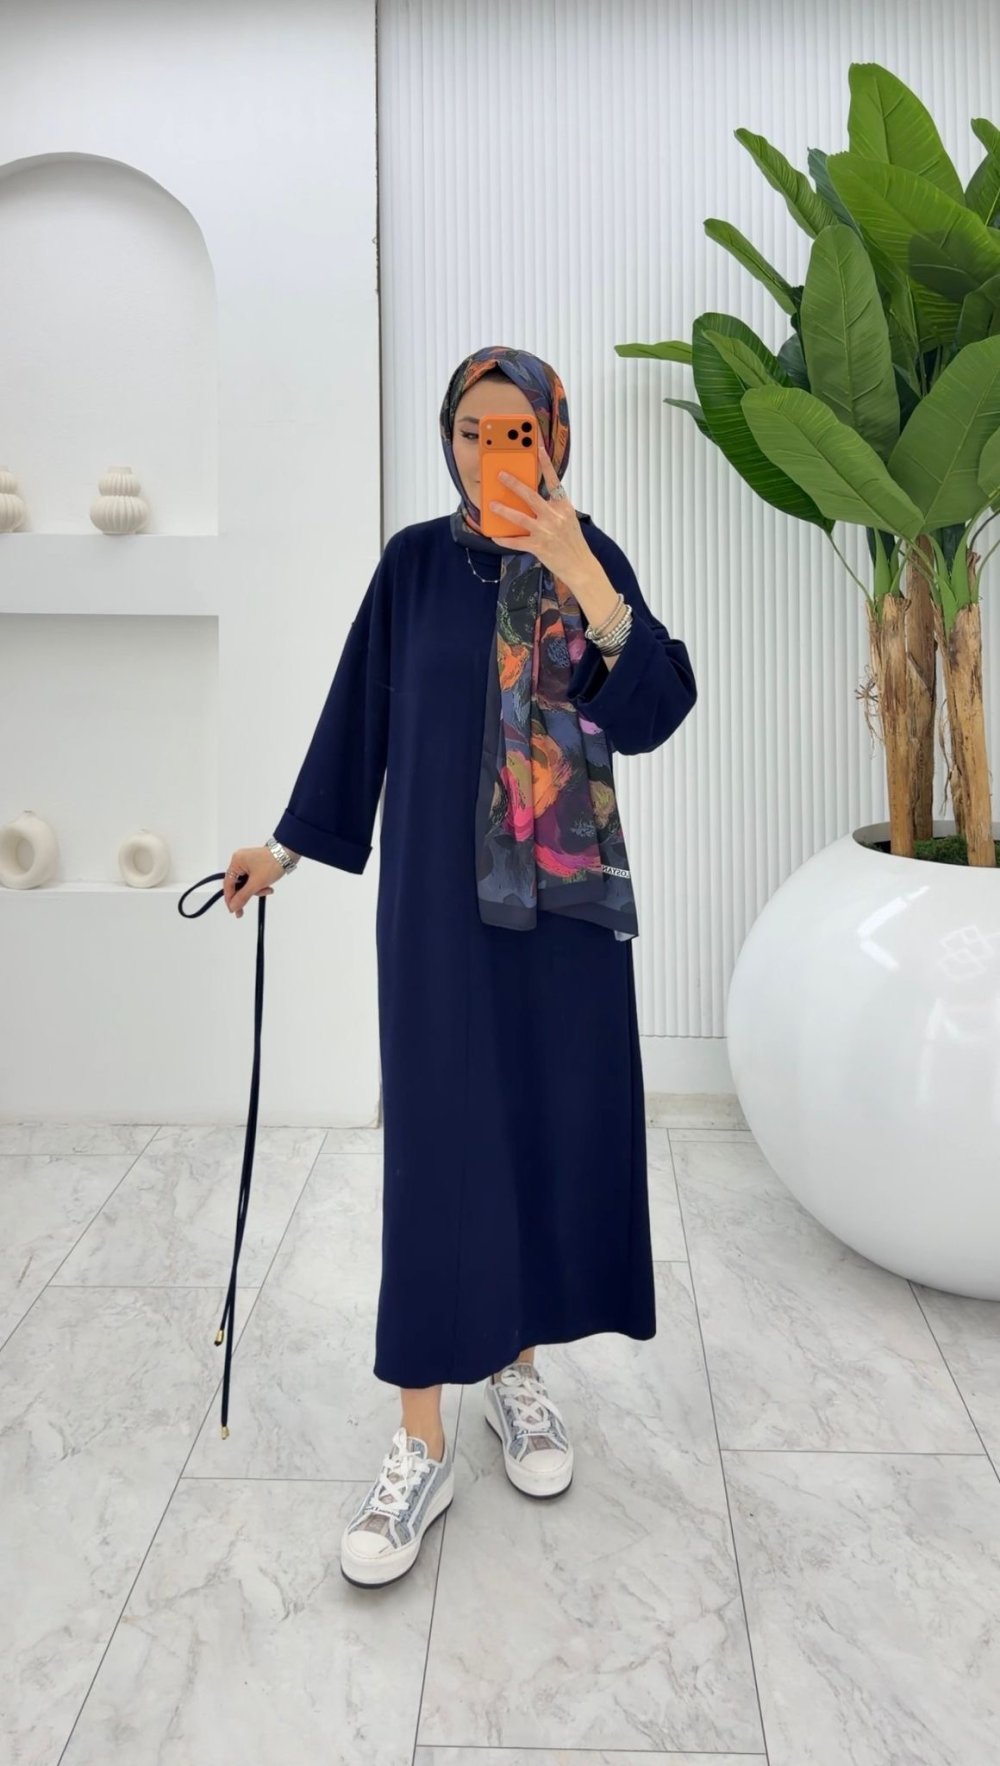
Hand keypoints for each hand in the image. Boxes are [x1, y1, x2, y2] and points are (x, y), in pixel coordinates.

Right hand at [223, 846, 283, 916]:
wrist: (289, 854)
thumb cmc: (272, 863)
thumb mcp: (257, 883)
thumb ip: (243, 896)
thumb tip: (233, 906)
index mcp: (236, 861)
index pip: (228, 883)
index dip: (230, 898)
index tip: (233, 910)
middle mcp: (240, 861)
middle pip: (237, 884)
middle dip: (247, 894)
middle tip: (244, 910)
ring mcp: (248, 863)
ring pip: (246, 884)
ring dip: (256, 890)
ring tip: (268, 890)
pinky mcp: (256, 865)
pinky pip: (253, 880)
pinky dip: (259, 885)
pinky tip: (268, 887)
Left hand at [488, 438, 593, 584]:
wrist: (581, 566)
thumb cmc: (572, 542)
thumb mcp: (568, 519)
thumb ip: (553, 507)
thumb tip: (530, 498)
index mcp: (563, 506)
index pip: (554, 480)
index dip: (545, 463)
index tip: (538, 447)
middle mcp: (555, 516)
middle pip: (531, 496)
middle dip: (514, 484)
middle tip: (501, 475)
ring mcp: (546, 532)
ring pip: (520, 518)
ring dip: (504, 510)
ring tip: (492, 505)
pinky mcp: (539, 547)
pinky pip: (516, 542)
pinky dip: (504, 539)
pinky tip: (495, 535)